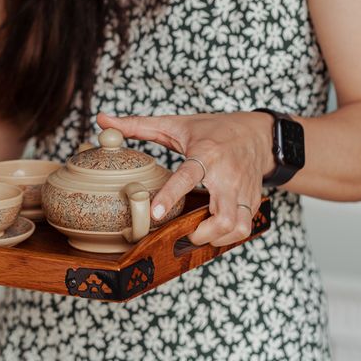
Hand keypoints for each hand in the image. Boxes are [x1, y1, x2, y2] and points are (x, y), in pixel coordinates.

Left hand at [96, 111, 273, 245]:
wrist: (258, 134)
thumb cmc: (213, 128)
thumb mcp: (176, 123)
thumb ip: (137, 125)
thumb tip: (102, 120)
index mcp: (206, 153)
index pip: (188, 176)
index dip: (171, 196)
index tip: (154, 213)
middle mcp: (228, 174)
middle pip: (222, 216)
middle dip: (200, 234)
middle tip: (180, 237)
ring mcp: (244, 190)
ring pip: (237, 227)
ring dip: (216, 239)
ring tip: (196, 237)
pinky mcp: (253, 201)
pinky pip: (244, 227)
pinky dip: (227, 237)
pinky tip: (211, 234)